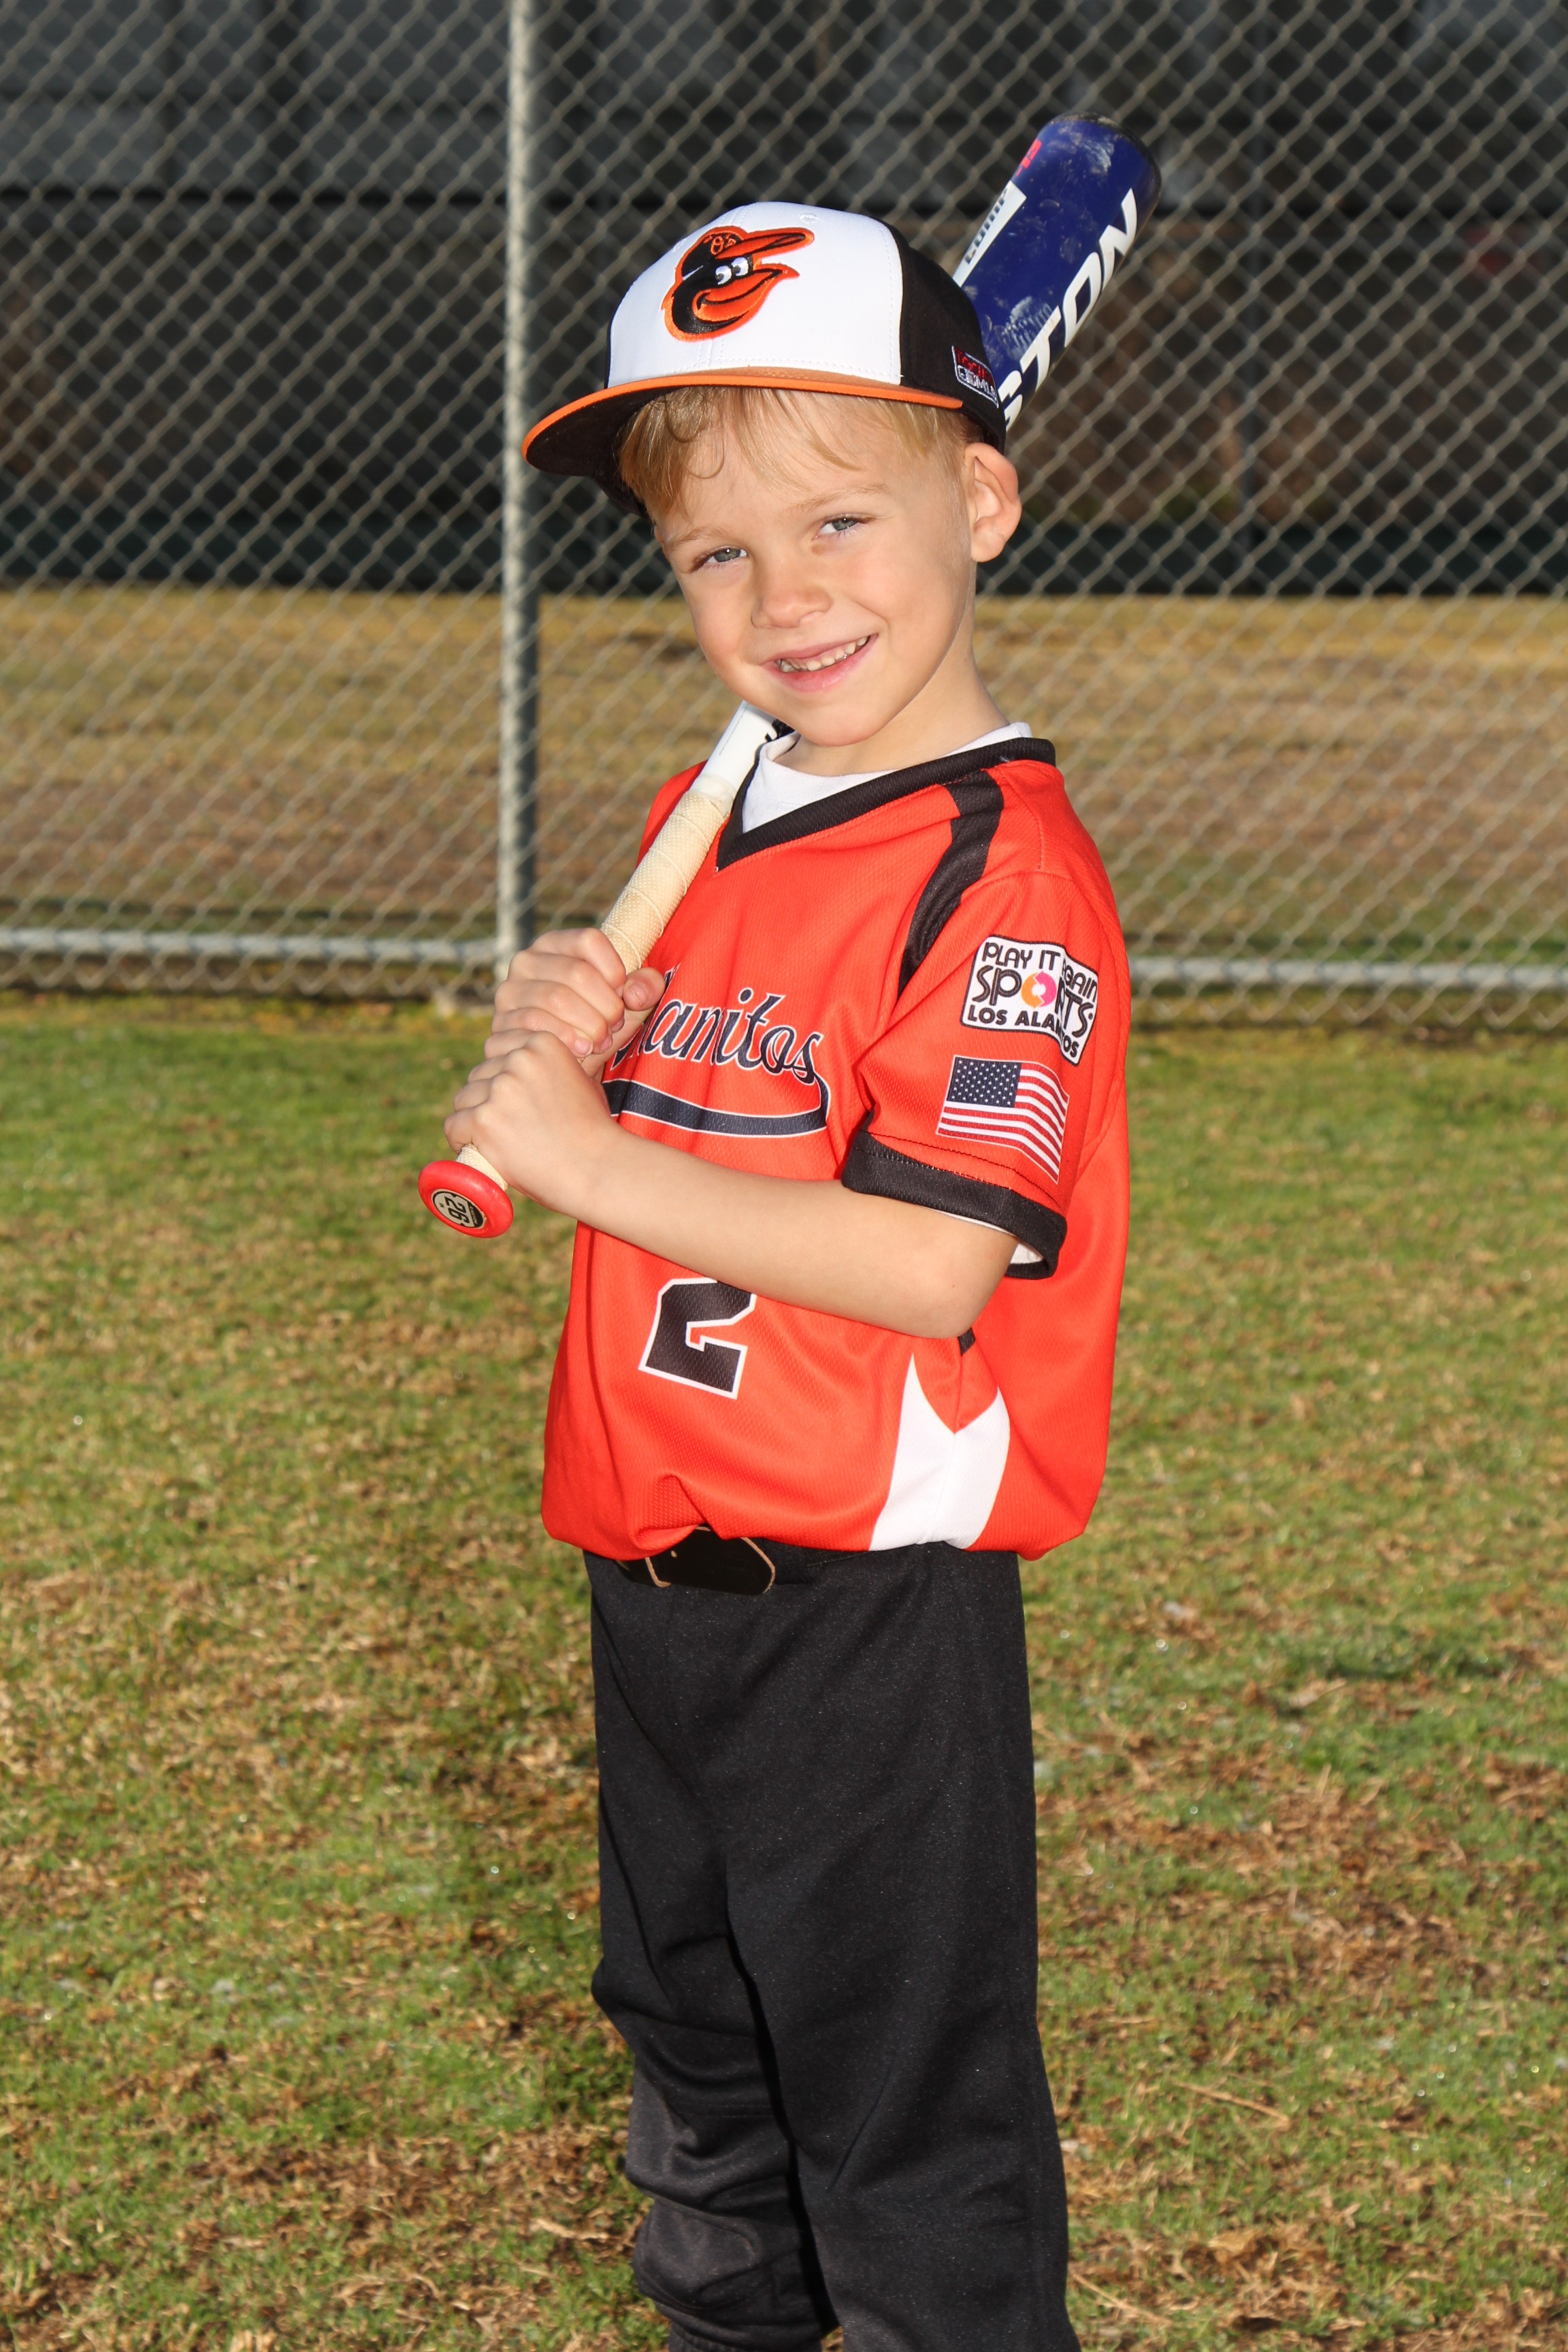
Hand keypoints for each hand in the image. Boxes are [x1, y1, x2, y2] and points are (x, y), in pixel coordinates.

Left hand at [444, 1029, 619, 1212]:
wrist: (597, 1168)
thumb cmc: (591, 1132)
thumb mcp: (577, 1081)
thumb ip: (546, 1067)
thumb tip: (513, 1067)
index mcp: (542, 1043)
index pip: (495, 1048)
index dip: (500, 1075)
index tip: (515, 1100)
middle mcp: (519, 1059)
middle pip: (479, 1075)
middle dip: (488, 1101)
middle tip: (513, 1129)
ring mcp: (501, 1088)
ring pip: (464, 1100)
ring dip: (475, 1121)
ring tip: (503, 1142)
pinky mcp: (484, 1119)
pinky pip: (454, 1126)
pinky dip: (463, 1142)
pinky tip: (485, 1152)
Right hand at [483, 930, 663, 1075]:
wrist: (561, 1066)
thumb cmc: (596, 1025)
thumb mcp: (626, 1005)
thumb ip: (644, 989)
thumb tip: (636, 992)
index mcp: (555, 944)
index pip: (590, 940)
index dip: (615, 970)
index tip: (624, 996)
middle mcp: (526, 961)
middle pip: (577, 972)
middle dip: (606, 1004)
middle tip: (615, 1026)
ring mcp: (509, 991)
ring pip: (557, 998)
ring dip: (589, 1024)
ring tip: (601, 1041)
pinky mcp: (502, 1023)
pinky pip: (536, 1026)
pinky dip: (567, 1040)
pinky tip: (582, 1051)